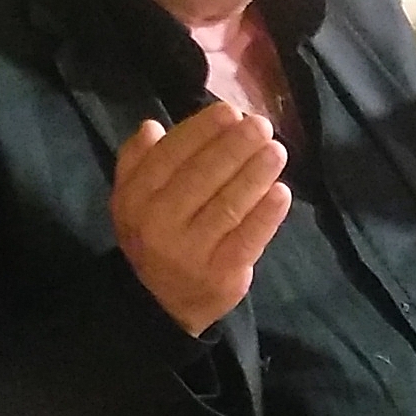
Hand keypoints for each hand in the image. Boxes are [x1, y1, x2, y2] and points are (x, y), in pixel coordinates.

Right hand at [112, 104, 291, 335]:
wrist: (161, 304)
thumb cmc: (155, 235)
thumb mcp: (133, 199)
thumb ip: (137, 160)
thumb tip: (152, 126)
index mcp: (135, 199)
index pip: (170, 155)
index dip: (202, 130)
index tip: (230, 111)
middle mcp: (159, 225)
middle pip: (203, 176)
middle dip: (236, 146)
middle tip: (262, 125)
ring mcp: (191, 252)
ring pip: (229, 204)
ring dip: (257, 173)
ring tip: (277, 151)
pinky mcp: (221, 274)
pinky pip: (249, 238)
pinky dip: (267, 213)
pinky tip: (282, 191)